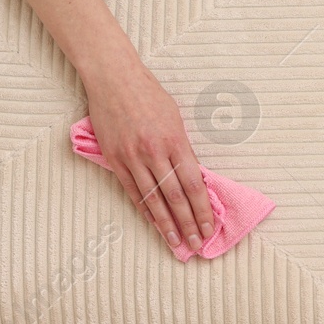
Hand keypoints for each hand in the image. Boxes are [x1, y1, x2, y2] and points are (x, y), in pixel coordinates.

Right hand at [83, 53, 214, 253]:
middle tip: (196, 244)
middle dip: (188, 223)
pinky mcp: (115, 158)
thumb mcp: (175, 118)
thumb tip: (192, 177)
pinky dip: (144, 209)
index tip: (209, 228)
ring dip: (166, 224)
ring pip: (153, 199)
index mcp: (175, 140)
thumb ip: (182, 148)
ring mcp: (133, 157)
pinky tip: (153, 222)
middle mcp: (154, 152)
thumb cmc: (148, 94)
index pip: (193, 184)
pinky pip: (132, 190)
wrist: (113, 79)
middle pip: (175, 197)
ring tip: (175, 242)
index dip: (202, 210)